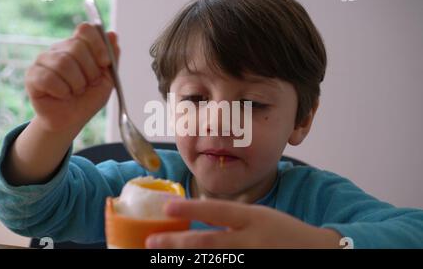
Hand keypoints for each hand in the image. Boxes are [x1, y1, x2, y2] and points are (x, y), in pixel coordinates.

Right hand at [25, 23, 119, 131]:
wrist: (72, 120)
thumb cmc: (87, 98)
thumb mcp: (107, 80)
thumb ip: (111, 58)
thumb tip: (112, 34)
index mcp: (78, 46)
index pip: (85, 29)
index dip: (98, 45)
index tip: (105, 63)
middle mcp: (59, 49)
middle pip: (76, 46)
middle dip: (89, 71)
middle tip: (88, 85)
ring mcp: (43, 60)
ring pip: (63, 62)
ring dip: (76, 84)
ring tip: (75, 92)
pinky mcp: (32, 75)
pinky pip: (48, 78)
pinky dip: (61, 91)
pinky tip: (61, 95)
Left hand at [145, 199, 341, 248]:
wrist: (318, 252)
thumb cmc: (285, 232)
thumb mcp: (260, 216)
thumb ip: (233, 218)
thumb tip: (199, 216)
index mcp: (253, 218)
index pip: (218, 210)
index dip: (191, 208)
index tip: (166, 207)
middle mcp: (252, 240)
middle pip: (209, 243)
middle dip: (177, 243)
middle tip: (151, 242)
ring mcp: (252, 259)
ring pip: (213, 261)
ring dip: (186, 260)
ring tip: (161, 257)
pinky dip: (205, 267)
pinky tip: (188, 265)